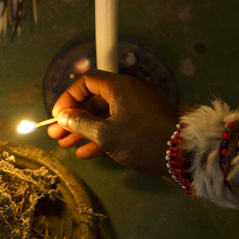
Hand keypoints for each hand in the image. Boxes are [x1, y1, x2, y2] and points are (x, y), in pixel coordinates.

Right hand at [48, 70, 177, 175]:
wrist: (182, 156)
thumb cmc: (141, 139)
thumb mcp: (105, 134)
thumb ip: (81, 124)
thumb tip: (64, 117)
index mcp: (120, 86)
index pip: (87, 82)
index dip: (68, 97)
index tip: (57, 115)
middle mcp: (129, 93)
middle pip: (94, 101)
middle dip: (74, 118)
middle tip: (56, 134)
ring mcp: (138, 110)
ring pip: (105, 116)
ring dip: (84, 130)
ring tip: (65, 145)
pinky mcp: (144, 126)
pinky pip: (117, 127)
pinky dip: (101, 137)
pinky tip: (85, 153)